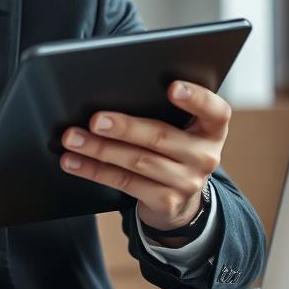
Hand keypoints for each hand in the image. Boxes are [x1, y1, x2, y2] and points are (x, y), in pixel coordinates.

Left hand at [59, 80, 229, 235]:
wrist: (179, 201)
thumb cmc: (171, 151)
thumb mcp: (179, 131)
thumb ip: (160, 113)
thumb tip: (109, 94)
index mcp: (211, 130)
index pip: (215, 111)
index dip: (196, 98)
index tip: (172, 87)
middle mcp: (204, 156)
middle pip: (161, 136)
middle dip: (124, 127)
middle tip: (95, 120)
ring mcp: (187, 182)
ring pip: (137, 161)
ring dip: (99, 149)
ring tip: (73, 138)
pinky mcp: (165, 201)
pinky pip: (124, 182)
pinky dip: (94, 170)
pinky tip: (73, 161)